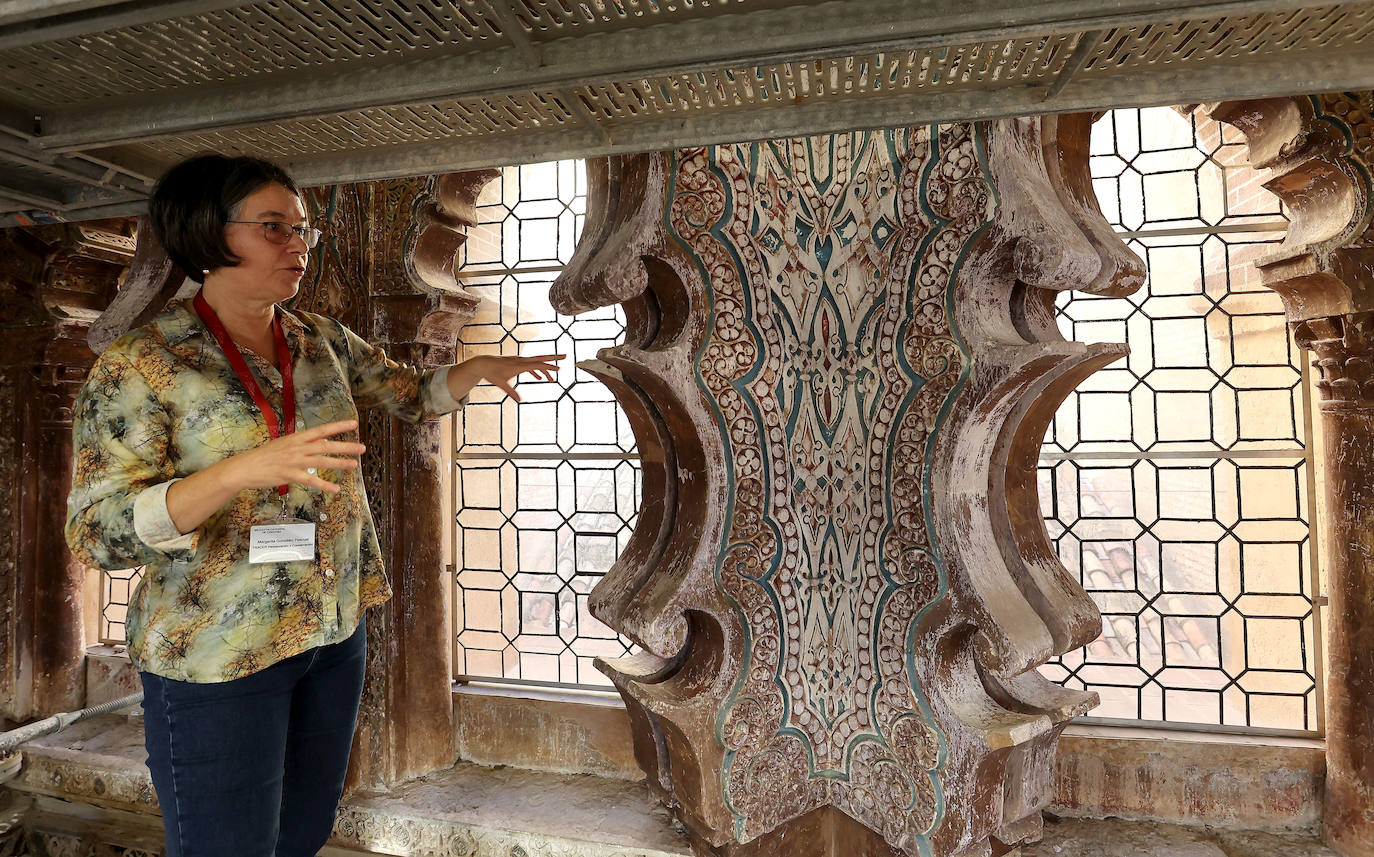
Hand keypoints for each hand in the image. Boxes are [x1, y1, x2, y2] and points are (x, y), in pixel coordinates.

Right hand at [218, 419, 365, 494]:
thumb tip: (312, 444)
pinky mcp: (290, 475)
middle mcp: (297, 448)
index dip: (338, 427)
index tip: (353, 424)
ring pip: (322, 461)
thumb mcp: (282, 444)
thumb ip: (299, 444)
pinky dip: (325, 485)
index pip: (321, 430)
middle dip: (345, 446)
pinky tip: (336, 489)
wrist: (244, 467)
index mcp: (296, 438)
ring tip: (354, 465)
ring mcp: (294, 461)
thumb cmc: (263, 457)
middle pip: (326, 445)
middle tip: (362, 447)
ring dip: (340, 463)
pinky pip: (311, 481)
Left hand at [450, 353, 564, 402]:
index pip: (538, 364)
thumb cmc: (492, 373)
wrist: (483, 364)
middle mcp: (521, 361)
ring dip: (545, 369)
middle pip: (541, 358)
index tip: (559, 368)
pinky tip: (538, 377)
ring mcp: (520, 361)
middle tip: (565, 357)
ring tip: (552, 379)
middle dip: (553, 358)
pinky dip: (535, 371)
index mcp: (520, 365)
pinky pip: (530, 366)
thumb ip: (511, 392)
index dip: (549, 366)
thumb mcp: (501, 384)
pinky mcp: (517, 363)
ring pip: (536, 363)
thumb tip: (519, 401)